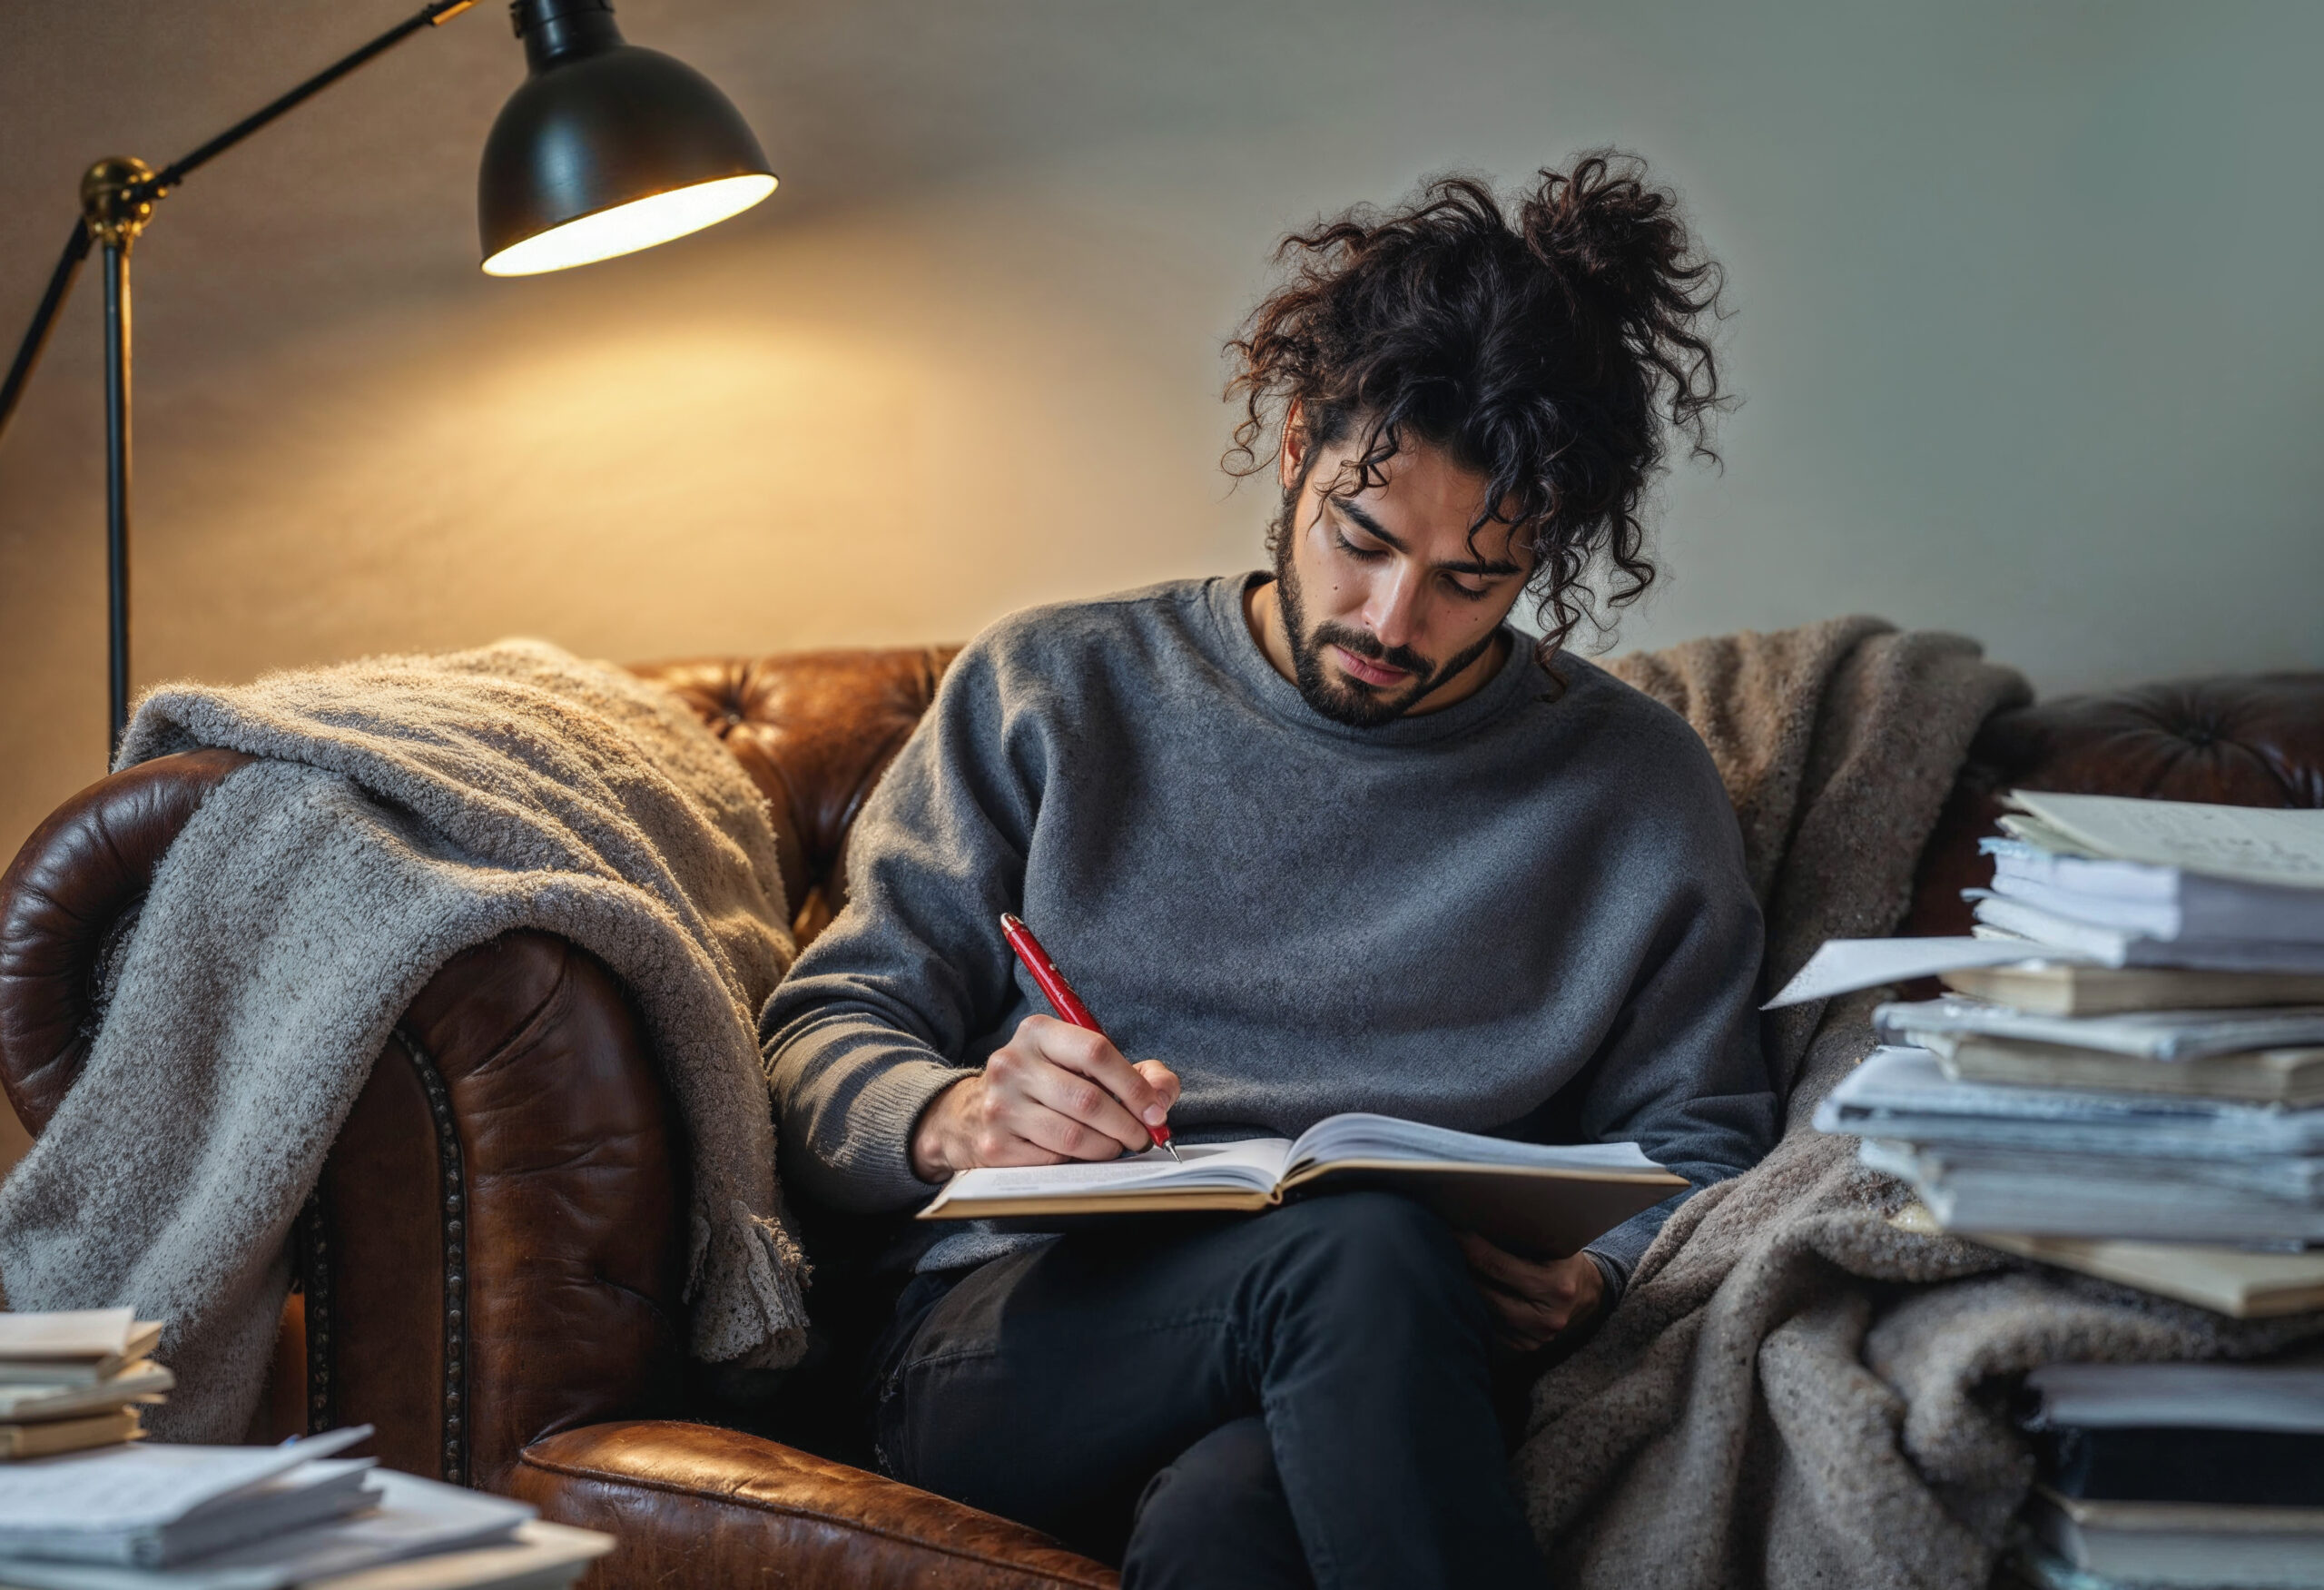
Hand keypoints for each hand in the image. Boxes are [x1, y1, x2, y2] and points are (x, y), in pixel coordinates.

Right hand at [911, 1014, 1180, 1180]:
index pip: (1097, 1052)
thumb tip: (1162, 1096)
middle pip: (1088, 1100)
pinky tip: (1079, 1155)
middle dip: (1127, 1125)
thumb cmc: (1044, 1085)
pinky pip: (1053, 1160)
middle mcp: (1012, 1064)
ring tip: (1115, 1146)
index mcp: (1038, 1033)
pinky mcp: (994, 1145)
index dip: (1134, 1086)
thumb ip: (1135, 1072)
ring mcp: (999, 1106)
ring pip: (1073, 1136)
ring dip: (1107, 1148)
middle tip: (1142, 1137)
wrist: (970, 1115)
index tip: (1154, 1111)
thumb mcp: (1082, 1064)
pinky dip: (1077, 1163)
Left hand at [1456, 1233, 1605, 1353]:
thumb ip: (1527, 1235)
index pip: (1500, 1267)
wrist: (1589, 1293)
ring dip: (1469, 1292)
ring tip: (1455, 1269)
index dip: (1472, 1248)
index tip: (1453, 1232)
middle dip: (1465, 1271)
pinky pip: (1494, 1328)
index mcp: (1557, 1286)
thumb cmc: (1565, 1261)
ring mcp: (1539, 1336)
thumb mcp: (1556, 1244)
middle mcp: (1549, 1316)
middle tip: (1445, 1249)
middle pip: (1489, 1295)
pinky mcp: (1528, 1346)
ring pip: (1489, 1314)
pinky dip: (1481, 1309)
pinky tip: (1472, 1292)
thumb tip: (1482, 1215)